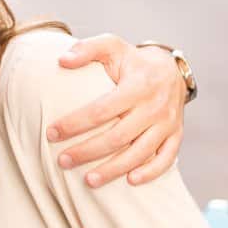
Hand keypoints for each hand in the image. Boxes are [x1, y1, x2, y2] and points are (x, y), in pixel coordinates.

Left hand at [47, 33, 186, 186]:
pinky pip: (165, 158)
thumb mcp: (112, 46)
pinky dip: (150, 172)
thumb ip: (87, 49)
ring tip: (88, 181)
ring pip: (140, 153)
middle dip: (88, 152)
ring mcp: (167, 123)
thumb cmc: (133, 61)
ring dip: (113, 169)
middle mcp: (154, 106)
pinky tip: (129, 181)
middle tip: (63, 161)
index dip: (75, 123)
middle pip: (118, 136)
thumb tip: (62, 60)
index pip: (101, 110)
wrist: (171, 69)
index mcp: (137, 85)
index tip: (52, 133)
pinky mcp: (175, 135)